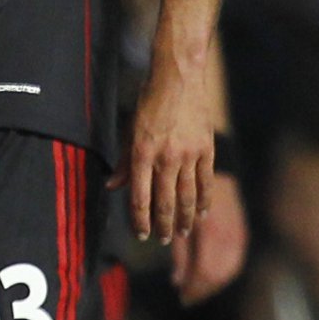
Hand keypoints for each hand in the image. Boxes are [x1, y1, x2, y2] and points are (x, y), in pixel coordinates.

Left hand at [124, 60, 212, 242]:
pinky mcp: (207, 150)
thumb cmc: (149, 102)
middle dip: (163, 226)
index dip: (140, 220)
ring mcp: (189, 155)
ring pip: (188, 196)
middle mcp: (165, 158)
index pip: (139, 197)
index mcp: (142, 153)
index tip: (141, 234)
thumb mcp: (129, 130)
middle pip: (165, 202)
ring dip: (185, 219)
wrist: (178, 79)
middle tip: (163, 240)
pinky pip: (206, 182)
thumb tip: (112, 186)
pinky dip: (204, 200)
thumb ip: (123, 161)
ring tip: (182, 233)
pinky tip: (202, 212)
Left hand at [171, 174, 247, 304]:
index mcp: (211, 231)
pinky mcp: (242, 234)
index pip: (205, 269)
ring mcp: (238, 235)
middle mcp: (228, 235)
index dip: (194, 286)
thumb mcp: (178, 219)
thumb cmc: (187, 193)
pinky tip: (209, 280)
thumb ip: (179, 249)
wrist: (215, 171)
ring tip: (195, 292)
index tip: (182, 295)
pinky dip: (223, 274)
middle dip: (203, 288)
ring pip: (229, 270)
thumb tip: (177, 280)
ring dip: (213, 284)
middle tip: (187, 298)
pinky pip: (235, 261)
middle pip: (219, 273)